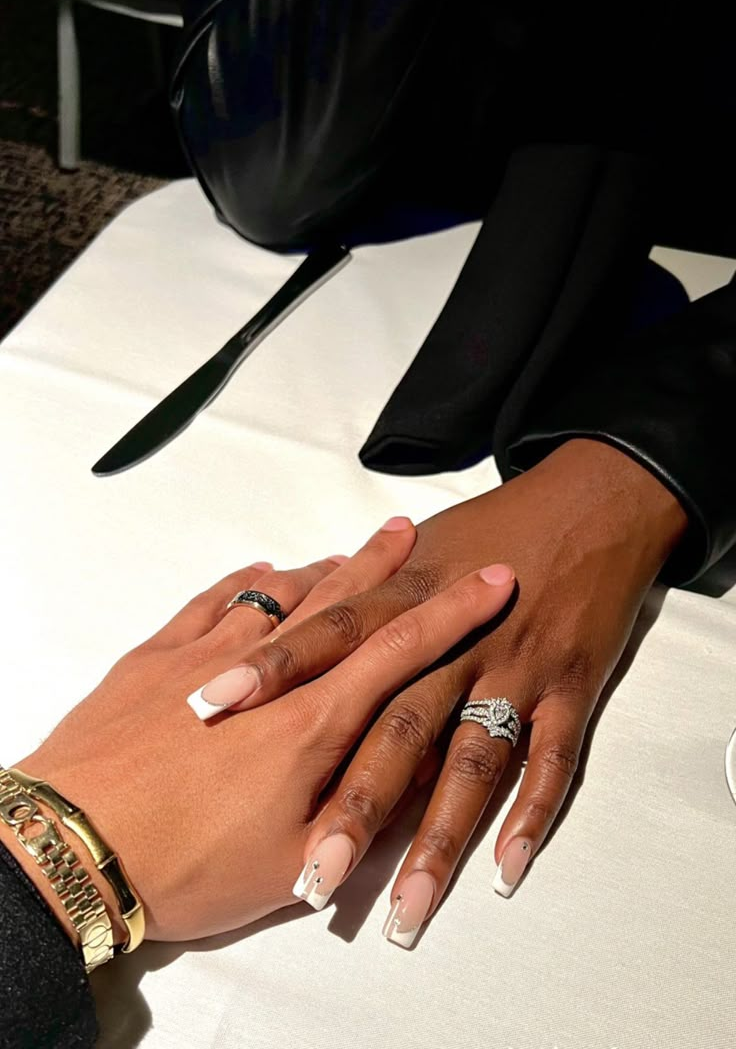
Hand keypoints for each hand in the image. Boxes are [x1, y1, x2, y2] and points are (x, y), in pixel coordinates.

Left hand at [8, 522, 513, 944]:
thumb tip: (404, 782)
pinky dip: (247, 582)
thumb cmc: (185, 870)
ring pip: (282, 594)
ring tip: (352, 548)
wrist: (68, 849)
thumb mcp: (286, 868)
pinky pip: (214, 600)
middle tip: (412, 530)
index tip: (490, 579)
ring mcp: (208, 653)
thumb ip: (353, 815)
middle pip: (343, 601)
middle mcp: (271, 672)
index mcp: (312, 723)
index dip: (453, 612)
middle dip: (385, 563)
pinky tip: (261, 572)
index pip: (401, 648)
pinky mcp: (155, 658)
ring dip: (324, 568)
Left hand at [198, 439, 687, 945]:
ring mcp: (521, 667)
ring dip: (441, 839)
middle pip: (400, 725)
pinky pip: (556, 760)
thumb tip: (308, 659)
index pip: (330, 637)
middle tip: (318, 878)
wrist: (599, 503)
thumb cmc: (500, 526)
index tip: (218, 717)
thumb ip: (376, 603)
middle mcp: (461, 639)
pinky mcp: (576, 687)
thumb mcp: (423, 554)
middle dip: (360, 804)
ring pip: (473, 761)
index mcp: (410, 596)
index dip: (274, 672)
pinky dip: (533, 811)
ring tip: (407, 912)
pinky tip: (505, 869)